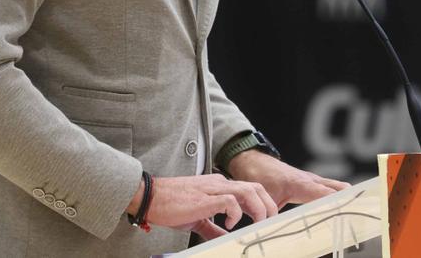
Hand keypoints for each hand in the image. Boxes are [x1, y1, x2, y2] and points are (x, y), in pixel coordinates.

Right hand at [125, 173, 277, 239]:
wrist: (149, 197)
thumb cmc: (170, 205)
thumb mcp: (197, 218)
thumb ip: (212, 227)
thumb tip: (223, 237)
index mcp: (219, 186)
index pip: (250, 189)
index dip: (263, 203)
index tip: (267, 219)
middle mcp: (219, 184)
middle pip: (256, 187)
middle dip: (269, 205)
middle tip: (270, 222)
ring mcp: (213, 189)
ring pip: (248, 191)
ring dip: (258, 208)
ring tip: (258, 224)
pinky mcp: (205, 198)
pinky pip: (229, 201)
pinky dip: (236, 212)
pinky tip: (230, 223)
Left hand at [226, 150, 349, 207]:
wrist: (255, 162)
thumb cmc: (260, 177)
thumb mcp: (265, 199)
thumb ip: (272, 216)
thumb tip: (274, 232)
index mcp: (302, 184)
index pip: (327, 195)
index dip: (339, 204)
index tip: (350, 212)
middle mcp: (312, 181)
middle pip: (340, 188)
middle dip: (351, 200)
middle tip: (358, 215)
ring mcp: (314, 180)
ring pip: (338, 188)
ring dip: (346, 199)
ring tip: (353, 217)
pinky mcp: (312, 183)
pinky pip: (330, 190)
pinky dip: (337, 198)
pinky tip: (339, 211)